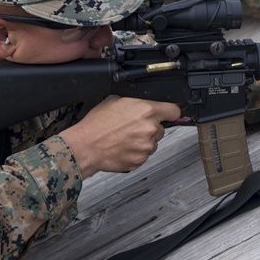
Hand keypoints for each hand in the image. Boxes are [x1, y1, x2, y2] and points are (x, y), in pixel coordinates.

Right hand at [60, 96, 181, 177]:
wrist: (85, 146)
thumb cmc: (97, 124)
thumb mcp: (116, 100)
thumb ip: (136, 101)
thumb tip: (144, 100)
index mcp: (147, 110)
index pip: (174, 110)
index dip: (170, 111)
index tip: (168, 114)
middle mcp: (150, 129)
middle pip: (161, 128)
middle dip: (150, 127)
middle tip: (132, 127)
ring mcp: (146, 146)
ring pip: (152, 143)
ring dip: (143, 141)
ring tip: (125, 138)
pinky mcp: (140, 160)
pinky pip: (143, 155)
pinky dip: (136, 152)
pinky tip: (123, 147)